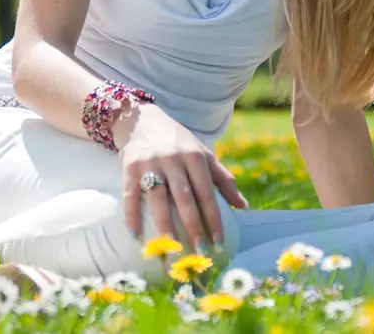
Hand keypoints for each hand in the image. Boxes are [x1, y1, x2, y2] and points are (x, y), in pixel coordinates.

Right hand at [115, 103, 247, 251]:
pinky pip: (131, 194)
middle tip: (199, 252)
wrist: (143, 119)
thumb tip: (243, 207)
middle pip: (185, 198)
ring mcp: (150, 163)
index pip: (207, 194)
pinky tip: (136, 234)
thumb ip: (223, 179)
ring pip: (159, 198)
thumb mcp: (203, 154)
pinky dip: (132, 214)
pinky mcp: (130, 166)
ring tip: (170, 248)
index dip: (214, 219)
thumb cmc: (178, 142)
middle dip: (193, 227)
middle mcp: (174, 159)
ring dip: (164, 225)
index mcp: (195, 157)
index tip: (219, 243)